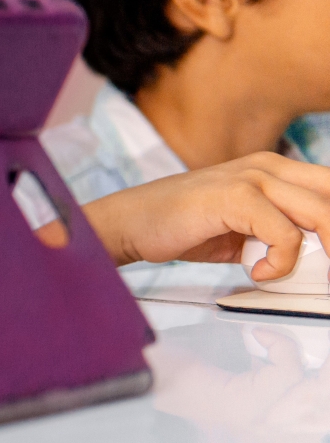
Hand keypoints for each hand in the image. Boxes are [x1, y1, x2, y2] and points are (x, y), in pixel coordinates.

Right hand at [83, 152, 329, 279]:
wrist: (131, 223)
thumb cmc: (183, 227)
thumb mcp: (245, 229)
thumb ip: (281, 235)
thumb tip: (320, 261)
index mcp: (274, 169)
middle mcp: (268, 166)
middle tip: (329, 270)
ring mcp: (251, 177)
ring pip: (322, 214)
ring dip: (324, 254)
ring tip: (299, 276)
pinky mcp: (235, 196)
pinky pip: (286, 236)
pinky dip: (280, 264)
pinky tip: (259, 273)